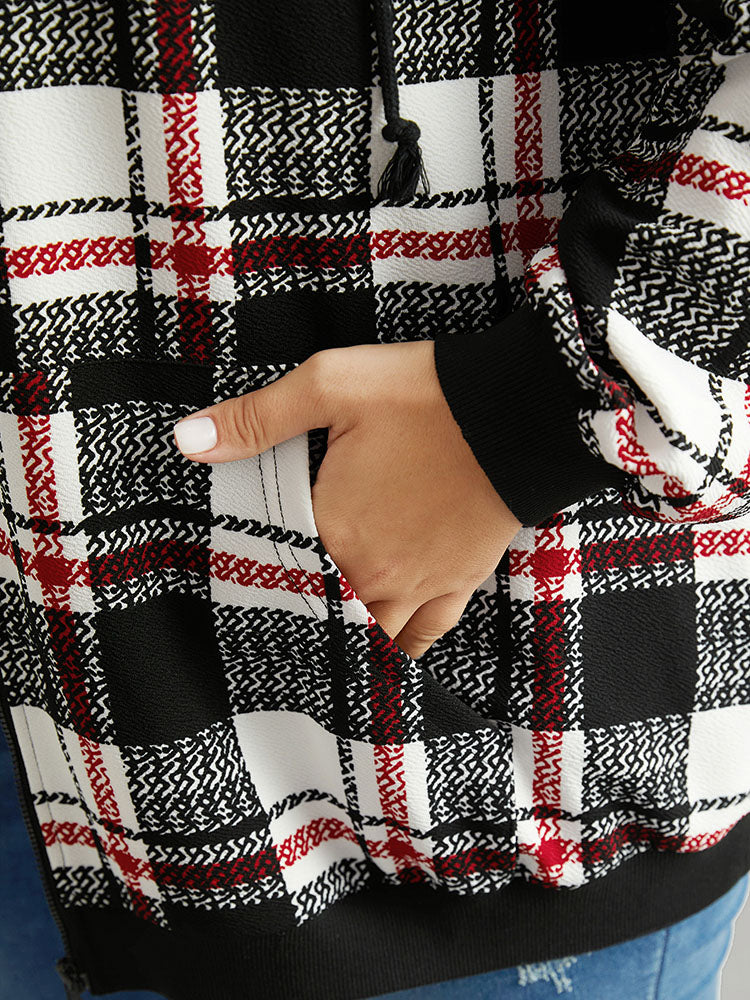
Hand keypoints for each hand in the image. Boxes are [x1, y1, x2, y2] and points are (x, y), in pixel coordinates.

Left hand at [173, 341, 521, 658]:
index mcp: (336, 529)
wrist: (516, 408)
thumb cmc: (424, 395)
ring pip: (368, 632)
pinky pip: (424, 634)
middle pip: (320, 609)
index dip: (258, 566)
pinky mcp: (459, 580)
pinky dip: (400, 648)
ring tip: (319, 638)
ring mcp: (420, 583)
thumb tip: (188, 440)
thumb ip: (257, 418)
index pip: (279, 566)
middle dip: (297, 610)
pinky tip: (384, 653)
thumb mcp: (331, 385)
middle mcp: (374, 571)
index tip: (244, 566)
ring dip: (341, 635)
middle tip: (275, 611)